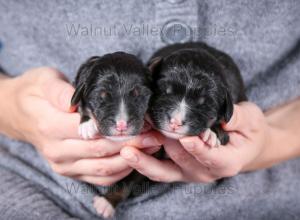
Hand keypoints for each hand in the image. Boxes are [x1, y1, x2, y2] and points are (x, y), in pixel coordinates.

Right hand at [0, 67, 161, 184]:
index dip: (122, 129)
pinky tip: (135, 159)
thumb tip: (76, 104)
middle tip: (156, 135)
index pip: (94, 132)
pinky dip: (120, 171)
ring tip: (152, 147)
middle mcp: (57, 150)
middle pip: (102, 151)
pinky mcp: (70, 171)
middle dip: (133, 144)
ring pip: (104, 169)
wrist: (18, 113)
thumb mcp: (44, 81)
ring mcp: (63, 164)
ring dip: (131, 160)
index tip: (145, 124)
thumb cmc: (35, 92)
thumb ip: (60, 91)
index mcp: (51, 126)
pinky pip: (99, 178)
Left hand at [120, 102, 269, 182]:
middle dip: (162, 144)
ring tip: (126, 145)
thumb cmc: (250, 132)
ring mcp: (189, 173)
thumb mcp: (252, 120)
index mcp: (226, 162)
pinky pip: (158, 170)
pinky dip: (143, 160)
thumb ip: (239, 118)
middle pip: (180, 160)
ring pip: (162, 171)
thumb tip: (223, 116)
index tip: (184, 138)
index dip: (197, 148)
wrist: (245, 146)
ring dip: (145, 157)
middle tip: (141, 134)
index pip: (209, 157)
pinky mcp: (178, 170)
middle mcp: (205, 172)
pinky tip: (129, 150)